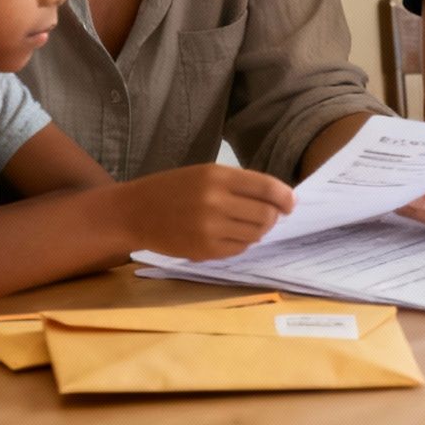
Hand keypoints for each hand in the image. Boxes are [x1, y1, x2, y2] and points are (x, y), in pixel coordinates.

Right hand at [121, 164, 295, 260]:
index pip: (267, 188)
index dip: (285, 197)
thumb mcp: (205, 174)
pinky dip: (240, 243)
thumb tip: (277, 200)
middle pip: (265, 215)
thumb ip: (238, 184)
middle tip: (267, 216)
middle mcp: (216, 202)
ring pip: (255, 234)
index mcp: (218, 176)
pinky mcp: (204, 250)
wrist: (134, 211)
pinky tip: (227, 235)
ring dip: (257, 231)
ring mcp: (210, 229)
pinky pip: (238, 249)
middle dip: (272, 216)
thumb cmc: (172, 189)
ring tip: (243, 224)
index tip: (290, 203)